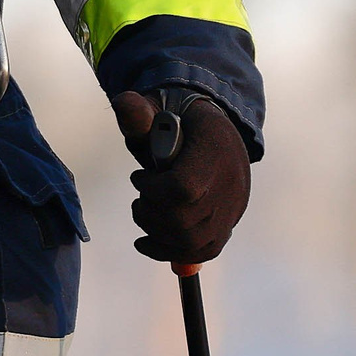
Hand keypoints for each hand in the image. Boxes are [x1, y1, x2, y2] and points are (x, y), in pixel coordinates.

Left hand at [112, 88, 250, 264]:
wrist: (212, 131)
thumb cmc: (179, 120)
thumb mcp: (158, 108)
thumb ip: (139, 111)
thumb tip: (122, 104)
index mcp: (215, 148)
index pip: (185, 188)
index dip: (154, 191)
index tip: (139, 178)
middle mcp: (231, 181)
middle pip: (186, 221)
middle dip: (151, 214)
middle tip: (140, 199)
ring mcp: (233, 206)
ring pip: (194, 241)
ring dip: (157, 234)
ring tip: (144, 212)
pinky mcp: (228, 223)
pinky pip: (204, 250)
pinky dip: (171, 251)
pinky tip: (146, 242)